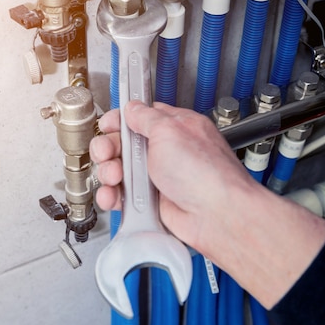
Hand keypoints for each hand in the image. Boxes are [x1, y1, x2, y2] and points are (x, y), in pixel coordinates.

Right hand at [90, 100, 324, 307]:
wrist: (217, 215)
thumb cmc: (205, 172)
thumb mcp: (170, 131)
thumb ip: (147, 117)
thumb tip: (133, 108)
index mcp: (176, 128)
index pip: (141, 118)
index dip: (120, 121)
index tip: (107, 126)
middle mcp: (168, 152)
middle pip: (125, 145)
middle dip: (110, 148)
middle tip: (108, 154)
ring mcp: (159, 178)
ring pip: (121, 171)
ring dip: (109, 173)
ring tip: (114, 177)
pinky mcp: (152, 202)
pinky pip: (123, 196)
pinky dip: (112, 196)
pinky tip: (113, 196)